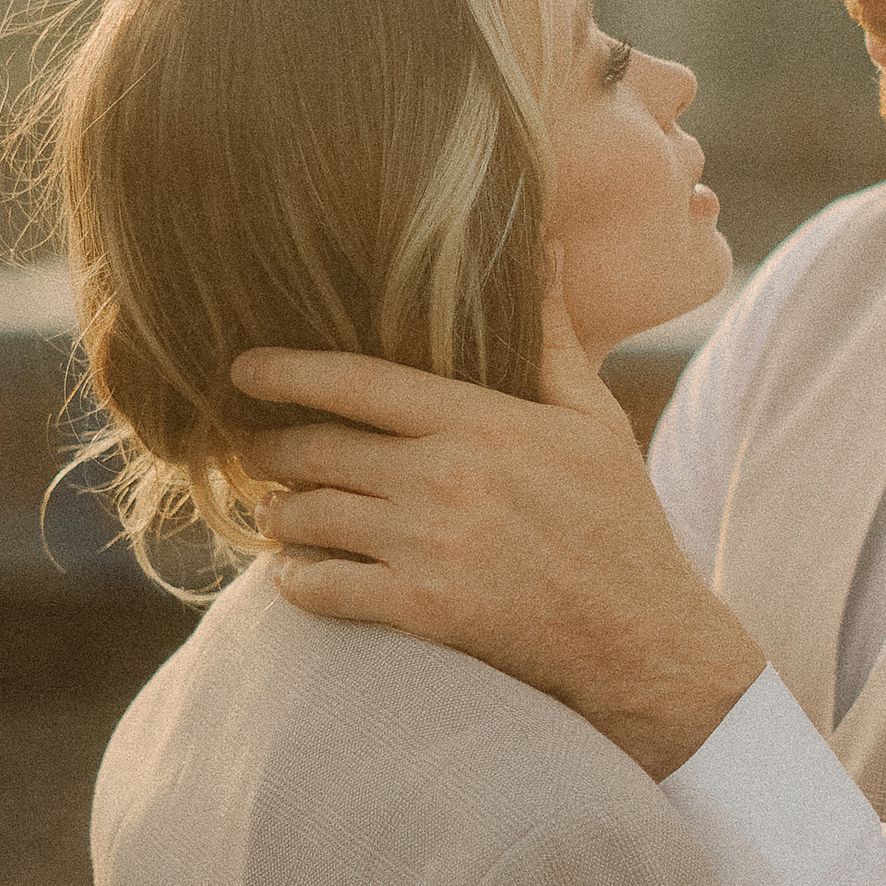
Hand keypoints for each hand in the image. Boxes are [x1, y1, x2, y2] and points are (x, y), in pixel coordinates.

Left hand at [231, 254, 765, 779]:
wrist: (643, 638)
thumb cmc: (620, 523)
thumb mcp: (595, 420)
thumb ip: (551, 336)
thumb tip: (541, 246)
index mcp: (483, 422)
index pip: (359, 381)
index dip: (288, 370)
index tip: (242, 367)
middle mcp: (447, 477)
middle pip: (318, 449)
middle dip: (268, 447)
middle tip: (249, 448)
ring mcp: (430, 546)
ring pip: (308, 517)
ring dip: (278, 514)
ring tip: (275, 511)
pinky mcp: (422, 610)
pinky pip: (322, 587)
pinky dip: (294, 579)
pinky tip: (294, 573)